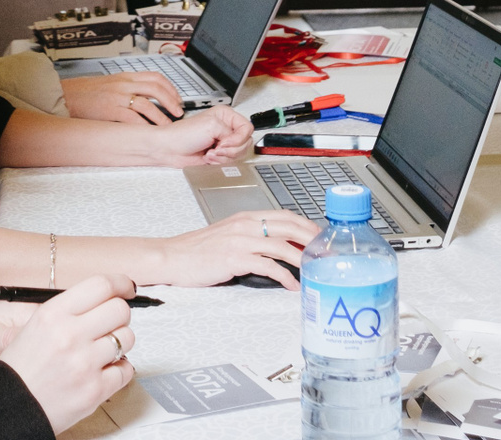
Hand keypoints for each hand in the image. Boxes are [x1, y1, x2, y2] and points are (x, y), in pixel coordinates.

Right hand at [0, 275, 137, 433]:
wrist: (10, 406)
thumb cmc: (21, 368)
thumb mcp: (37, 325)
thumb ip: (70, 309)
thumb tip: (105, 297)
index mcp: (53, 314)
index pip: (101, 285)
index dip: (121, 284)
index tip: (127, 288)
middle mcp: (70, 335)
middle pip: (120, 309)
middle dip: (119, 315)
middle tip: (110, 323)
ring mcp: (84, 363)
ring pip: (127, 338)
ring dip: (120, 343)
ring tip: (102, 351)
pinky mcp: (95, 390)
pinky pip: (127, 369)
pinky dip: (119, 369)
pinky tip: (104, 370)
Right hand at [62, 72, 184, 124]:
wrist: (64, 96)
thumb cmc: (84, 93)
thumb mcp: (109, 84)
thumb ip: (127, 88)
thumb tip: (145, 98)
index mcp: (125, 76)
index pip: (155, 77)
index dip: (171, 88)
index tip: (177, 98)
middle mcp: (123, 84)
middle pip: (156, 89)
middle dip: (172, 101)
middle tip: (179, 112)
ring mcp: (117, 97)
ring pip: (147, 105)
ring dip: (161, 117)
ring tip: (167, 126)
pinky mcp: (109, 110)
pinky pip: (132, 119)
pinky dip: (144, 126)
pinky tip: (149, 132)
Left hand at [146, 105, 253, 164]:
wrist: (171, 149)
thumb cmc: (184, 134)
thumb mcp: (211, 125)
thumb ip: (231, 132)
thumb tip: (238, 142)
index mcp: (226, 116)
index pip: (247, 127)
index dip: (239, 137)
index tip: (225, 141)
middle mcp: (226, 129)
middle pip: (245, 142)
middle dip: (231, 148)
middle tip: (217, 147)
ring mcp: (223, 143)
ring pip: (239, 154)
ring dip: (224, 156)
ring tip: (211, 153)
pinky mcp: (219, 155)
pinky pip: (230, 162)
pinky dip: (219, 162)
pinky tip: (208, 157)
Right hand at [157, 210, 318, 288]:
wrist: (172, 257)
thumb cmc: (198, 250)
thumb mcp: (228, 235)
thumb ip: (251, 236)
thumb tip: (277, 246)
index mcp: (246, 217)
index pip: (285, 216)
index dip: (307, 225)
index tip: (321, 237)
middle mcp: (246, 225)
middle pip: (290, 227)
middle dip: (313, 239)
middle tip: (328, 253)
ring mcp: (240, 241)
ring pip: (282, 246)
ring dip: (304, 259)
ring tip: (316, 270)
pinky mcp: (235, 259)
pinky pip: (268, 266)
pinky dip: (284, 276)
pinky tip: (292, 285)